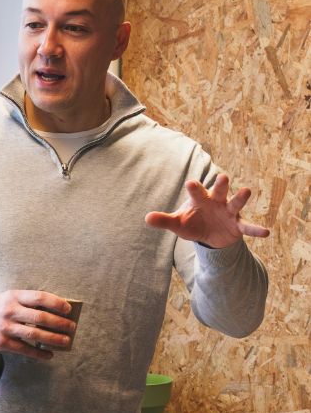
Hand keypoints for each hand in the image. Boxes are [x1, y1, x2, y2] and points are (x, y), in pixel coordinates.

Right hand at [0, 290, 75, 359]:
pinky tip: (49, 355)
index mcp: (14, 296)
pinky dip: (39, 353)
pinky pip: (25, 349)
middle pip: (41, 317)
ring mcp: (5, 327)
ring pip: (35, 334)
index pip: (40, 297)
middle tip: (72, 327)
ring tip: (66, 341)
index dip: (57, 303)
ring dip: (54, 339)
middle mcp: (9, 311)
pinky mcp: (2, 342)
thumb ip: (28, 303)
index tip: (68, 309)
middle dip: (60, 323)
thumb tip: (55, 313)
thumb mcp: (9, 299)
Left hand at [144, 171, 269, 248]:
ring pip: (236, 203)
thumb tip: (146, 218)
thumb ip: (164, 221)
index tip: (190, 183)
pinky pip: (248, 227)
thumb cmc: (193, 223)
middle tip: (223, 177)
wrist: (209, 235)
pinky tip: (266, 232)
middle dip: (222, 185)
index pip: (197, 191)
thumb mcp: (178, 224)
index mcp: (201, 199)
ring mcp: (229, 213)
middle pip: (220, 190)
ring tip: (247, 190)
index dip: (194, 188)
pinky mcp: (237, 225)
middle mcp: (217, 202)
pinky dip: (256, 230)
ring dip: (241, 198)